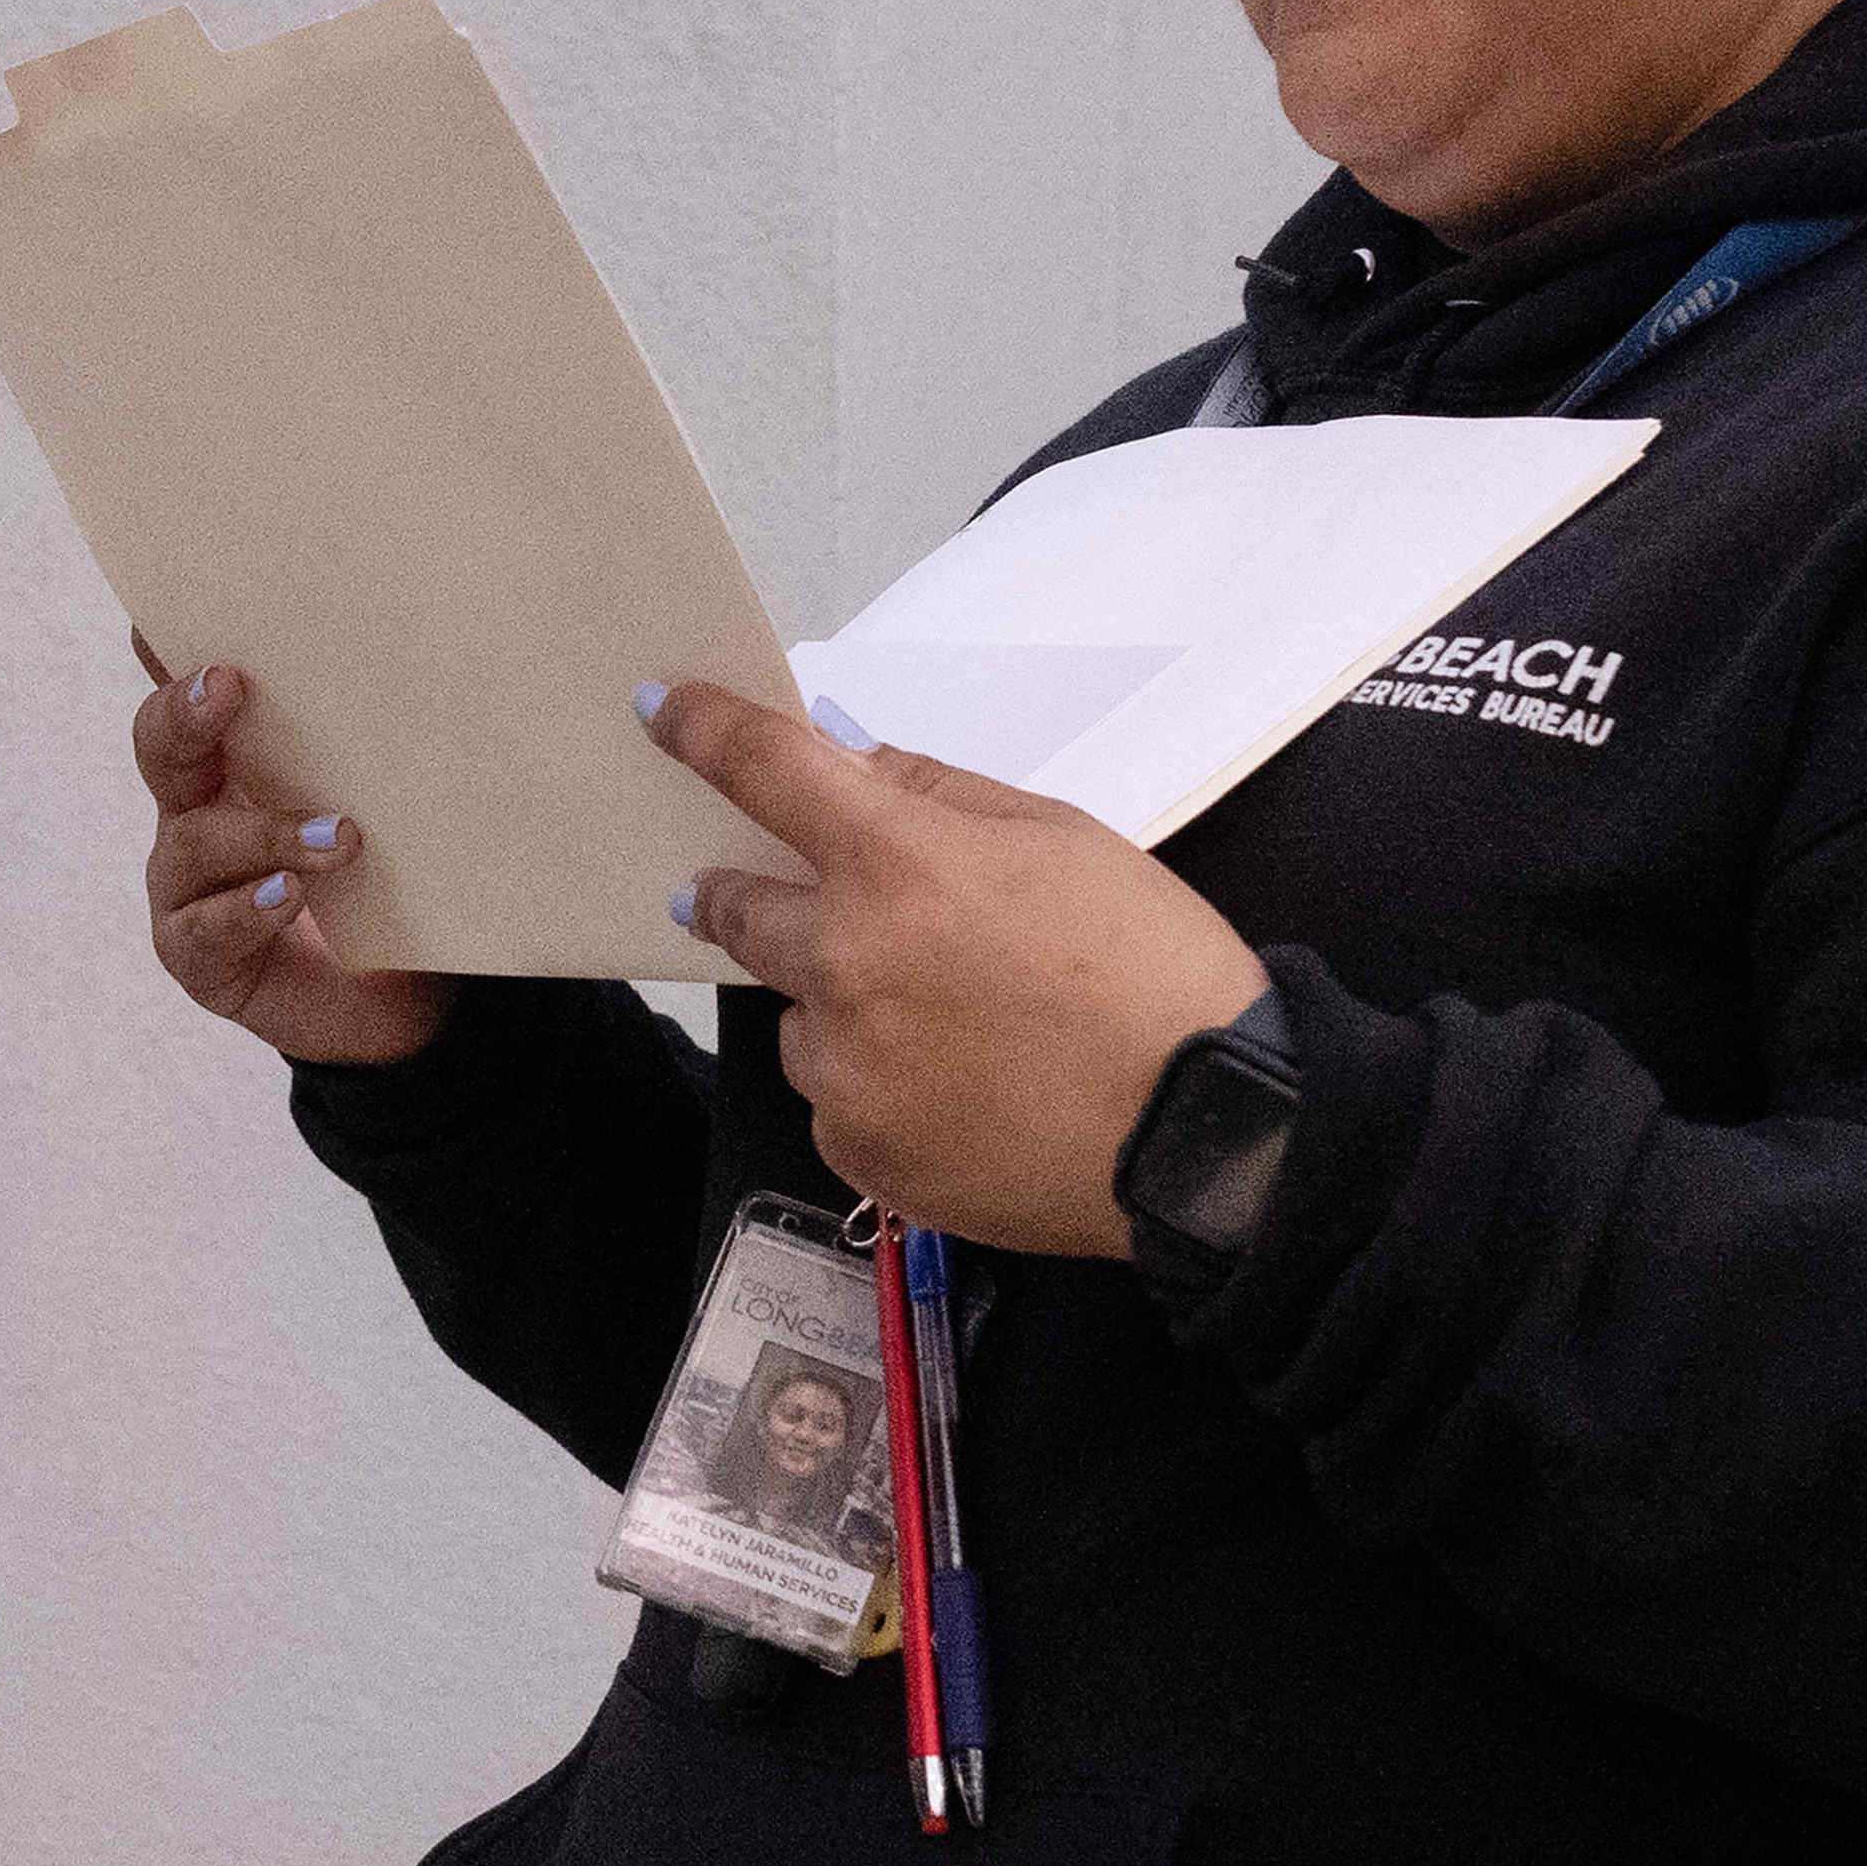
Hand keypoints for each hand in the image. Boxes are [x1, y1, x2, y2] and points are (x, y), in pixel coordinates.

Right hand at [131, 645, 449, 1068]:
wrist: (396, 1002)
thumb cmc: (385, 883)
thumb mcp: (380, 800)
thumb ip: (373, 741)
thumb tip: (413, 649)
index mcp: (229, 764)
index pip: (190, 692)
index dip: (175, 653)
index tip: (185, 613)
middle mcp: (193, 815)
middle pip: (160, 748)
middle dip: (187, 713)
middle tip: (232, 685)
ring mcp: (186, 889)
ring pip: (195, 843)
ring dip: (265, 831)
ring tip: (339, 835)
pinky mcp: (198, 958)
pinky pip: (205, 928)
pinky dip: (249, 907)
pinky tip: (291, 894)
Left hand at [646, 680, 1270, 1258]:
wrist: (1204, 1130)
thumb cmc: (1153, 969)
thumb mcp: (1061, 837)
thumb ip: (937, 794)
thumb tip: (847, 759)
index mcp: (897, 863)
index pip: (764, 770)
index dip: (701, 731)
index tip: (663, 714)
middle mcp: (845, 964)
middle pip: (735, 909)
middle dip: (733, 892)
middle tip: (739, 890)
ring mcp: (844, 1070)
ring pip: (796, 1018)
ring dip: (835, 1005)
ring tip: (945, 1025)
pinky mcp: (858, 1151)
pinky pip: (835, 1101)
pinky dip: (872, 1086)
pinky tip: (959, 1090)